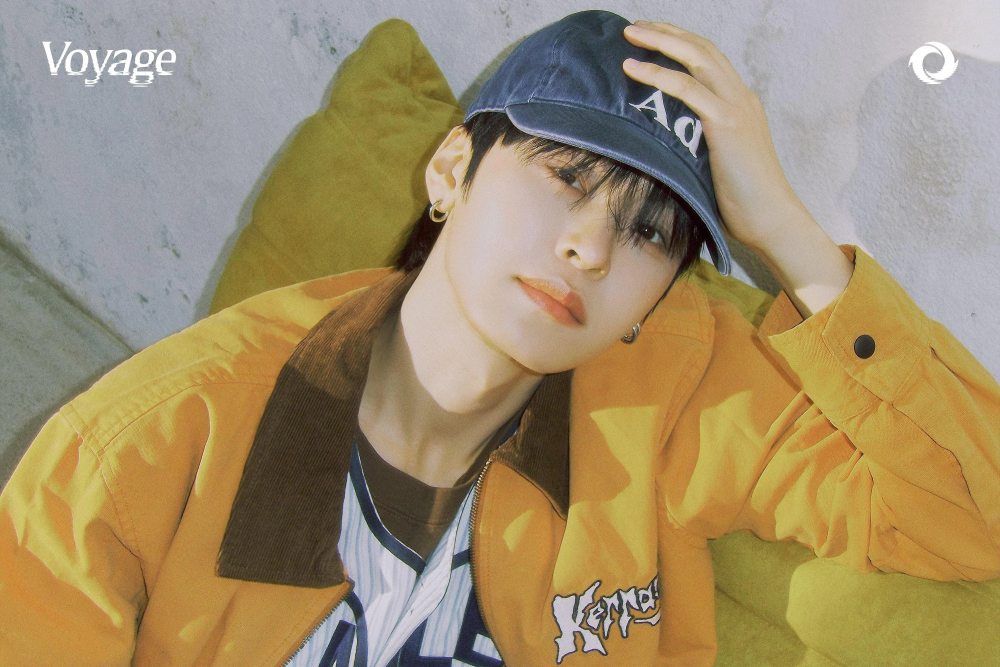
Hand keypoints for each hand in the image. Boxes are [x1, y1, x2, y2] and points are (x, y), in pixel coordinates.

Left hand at [622, 20, 852, 316]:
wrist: (772, 219)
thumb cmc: (744, 203)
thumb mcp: (717, 165)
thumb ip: (698, 145)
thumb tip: (663, 147)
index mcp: (741, 104)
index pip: (710, 61)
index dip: (681, 44)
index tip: (652, 38)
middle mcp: (742, 97)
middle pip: (703, 49)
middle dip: (668, 32)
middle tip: (634, 27)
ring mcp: (737, 107)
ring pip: (696, 58)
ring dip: (660, 42)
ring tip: (630, 35)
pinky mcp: (726, 123)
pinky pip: (687, 88)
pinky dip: (658, 74)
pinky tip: (633, 68)